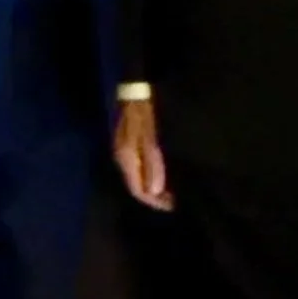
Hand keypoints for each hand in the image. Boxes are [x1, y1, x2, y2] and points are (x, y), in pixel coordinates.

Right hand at [113, 97, 172, 211]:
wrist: (133, 92)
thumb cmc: (143, 114)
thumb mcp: (151, 138)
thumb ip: (152, 164)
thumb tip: (154, 191)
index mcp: (126, 159)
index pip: (137, 190)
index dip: (154, 201)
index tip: (171, 206)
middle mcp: (122, 160)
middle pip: (136, 187)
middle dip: (154, 196)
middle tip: (174, 200)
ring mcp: (124, 154)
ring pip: (137, 179)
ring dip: (153, 187)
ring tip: (171, 191)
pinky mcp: (128, 148)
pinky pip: (138, 169)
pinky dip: (150, 176)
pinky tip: (161, 175)